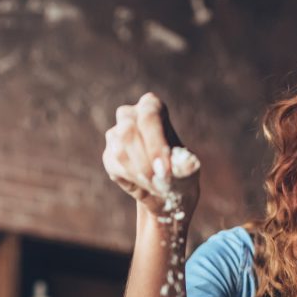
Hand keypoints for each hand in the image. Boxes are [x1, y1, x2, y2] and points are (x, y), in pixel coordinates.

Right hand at [102, 92, 199, 216]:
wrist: (166, 190)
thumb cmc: (179, 173)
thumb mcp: (188, 168)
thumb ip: (186, 165)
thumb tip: (185, 164)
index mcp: (152, 106)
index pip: (149, 116)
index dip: (155, 144)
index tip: (165, 170)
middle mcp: (129, 115)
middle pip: (128, 131)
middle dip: (144, 161)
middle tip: (159, 180)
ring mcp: (115, 134)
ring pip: (120, 151)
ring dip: (139, 173)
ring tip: (156, 185)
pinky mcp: (108, 155)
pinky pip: (115, 167)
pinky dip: (132, 180)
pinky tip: (145, 184)